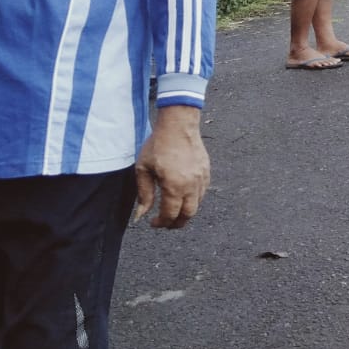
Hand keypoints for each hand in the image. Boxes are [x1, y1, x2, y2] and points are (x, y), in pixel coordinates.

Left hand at [133, 107, 210, 229]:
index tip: (152, 222)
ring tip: (174, 211)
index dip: (161, 223)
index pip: (170, 214)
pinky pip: (202, 192)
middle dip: (176, 223)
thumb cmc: (158, 145)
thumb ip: (144, 194)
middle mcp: (191, 185)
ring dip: (186, 212)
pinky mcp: (206, 172)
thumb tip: (141, 215)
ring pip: (197, 205)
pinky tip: (183, 196)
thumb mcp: (143, 169)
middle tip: (166, 223)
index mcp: (174, 186)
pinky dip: (194, 200)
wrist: (178, 125)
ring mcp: (201, 179)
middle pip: (188, 214)